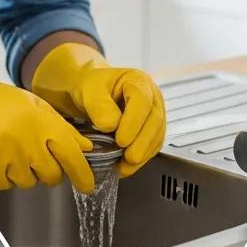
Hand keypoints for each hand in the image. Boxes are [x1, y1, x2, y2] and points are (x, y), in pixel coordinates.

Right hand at [0, 50, 93, 191]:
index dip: (82, 175)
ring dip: (20, 172)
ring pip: (26, 183)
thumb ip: (62, 128)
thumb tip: (85, 148)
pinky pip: (2, 185)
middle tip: (30, 154)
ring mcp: (5, 156)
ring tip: (6, 147)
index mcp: (43, 123)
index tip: (87, 185)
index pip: (72, 156)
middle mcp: (27, 141)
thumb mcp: (35, 106)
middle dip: (46, 170)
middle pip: (51, 176)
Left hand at [31, 42, 165, 176]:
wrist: (89, 94)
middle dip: (142, 142)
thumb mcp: (89, 91)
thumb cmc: (90, 88)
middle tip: (129, 158)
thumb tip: (112, 126)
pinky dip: (143, 157)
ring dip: (144, 153)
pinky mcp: (151, 129)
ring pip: (157, 134)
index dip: (134, 122)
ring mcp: (154, 113)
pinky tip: (128, 166)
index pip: (142, 101)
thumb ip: (99, 106)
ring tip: (126, 166)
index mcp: (137, 81)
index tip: (121, 140)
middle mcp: (151, 96)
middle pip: (155, 119)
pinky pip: (153, 144)